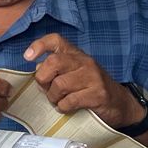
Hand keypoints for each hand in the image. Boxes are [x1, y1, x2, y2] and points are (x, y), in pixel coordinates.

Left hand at [25, 34, 140, 128]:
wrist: (120, 104)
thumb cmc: (92, 88)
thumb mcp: (76, 73)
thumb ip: (57, 69)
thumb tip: (37, 69)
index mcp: (77, 54)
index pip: (56, 40)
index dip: (39, 45)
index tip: (27, 57)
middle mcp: (85, 62)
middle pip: (53, 62)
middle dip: (43, 79)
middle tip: (46, 89)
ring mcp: (93, 77)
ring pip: (60, 84)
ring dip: (53, 97)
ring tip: (57, 101)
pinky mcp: (98, 94)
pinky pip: (70, 101)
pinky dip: (63, 107)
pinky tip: (66, 108)